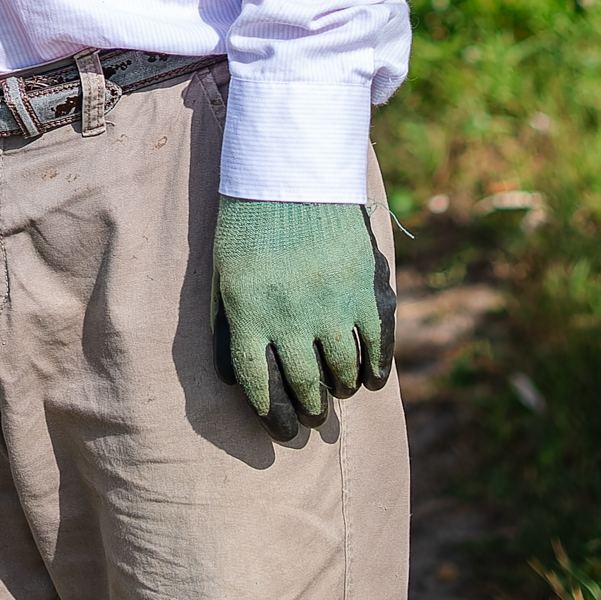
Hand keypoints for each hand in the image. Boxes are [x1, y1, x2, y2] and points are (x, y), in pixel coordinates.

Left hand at [211, 199, 394, 426]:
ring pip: (341, 373)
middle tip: (313, 416)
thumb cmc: (249, 221)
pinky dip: (376, 369)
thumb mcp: (224, 272)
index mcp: (248, 313)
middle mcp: (289, 317)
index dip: (273, 416)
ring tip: (337, 390)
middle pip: (303, 386)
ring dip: (340, 389)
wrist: (292, 168)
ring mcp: (331, 304)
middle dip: (309, 409)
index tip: (283, 431)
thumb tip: (231, 379)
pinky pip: (376, 346)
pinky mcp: (364, 289)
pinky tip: (371, 378)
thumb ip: (227, 325)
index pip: (260, 387)